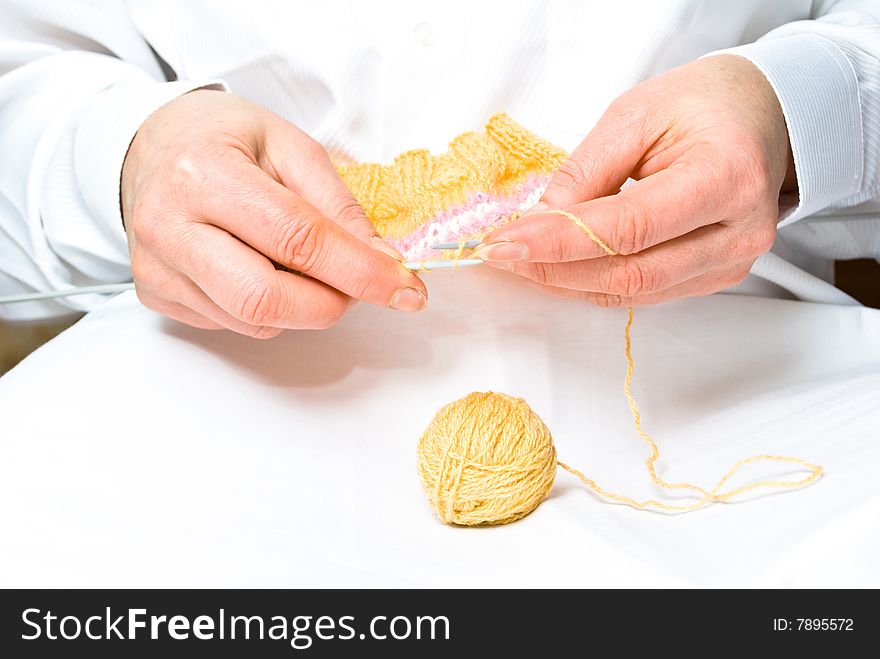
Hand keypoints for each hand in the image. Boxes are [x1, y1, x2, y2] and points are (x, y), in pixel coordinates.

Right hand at [121, 89, 426, 337]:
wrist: (148, 146)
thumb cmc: (223, 138)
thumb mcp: (289, 145)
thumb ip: (337, 204)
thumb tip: (382, 262)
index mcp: (204, 173)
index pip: (298, 239)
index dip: (361, 271)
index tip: (406, 289)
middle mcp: (169, 225)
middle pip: (266, 298)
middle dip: (330, 303)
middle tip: (354, 284)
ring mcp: (156, 267)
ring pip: (253, 321)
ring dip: (301, 306)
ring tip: (299, 262)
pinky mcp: (155, 294)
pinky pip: (231, 323)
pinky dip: (266, 308)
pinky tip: (258, 267)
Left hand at [478, 55, 795, 305]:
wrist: (759, 117)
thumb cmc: (704, 104)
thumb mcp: (636, 113)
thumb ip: (587, 171)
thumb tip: (542, 220)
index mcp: (727, 175)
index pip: (628, 227)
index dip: (559, 242)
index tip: (505, 243)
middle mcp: (738, 231)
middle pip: (630, 273)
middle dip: (554, 267)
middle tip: (503, 252)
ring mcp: (731, 262)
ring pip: (633, 293)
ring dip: (568, 280)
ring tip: (523, 257)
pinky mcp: (716, 277)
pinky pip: (644, 293)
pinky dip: (595, 281)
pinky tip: (561, 264)